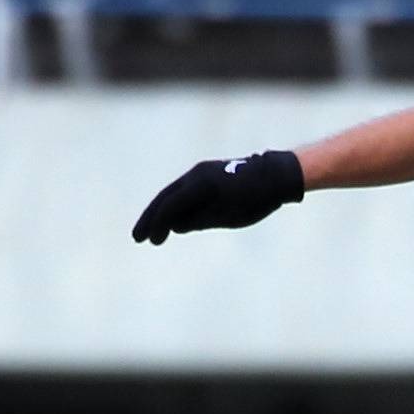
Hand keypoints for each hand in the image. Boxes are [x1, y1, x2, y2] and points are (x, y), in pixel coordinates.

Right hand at [132, 149, 304, 244]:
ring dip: (161, 212)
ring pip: (174, 193)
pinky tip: (172, 221)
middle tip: (137, 237)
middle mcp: (196, 174)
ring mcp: (200, 172)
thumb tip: (175, 225)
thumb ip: (200, 220)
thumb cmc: (256, 199)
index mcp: (201, 185)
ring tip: (150, 232)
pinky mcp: (206, 174)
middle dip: (151, 218)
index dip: (158, 224)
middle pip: (166, 197)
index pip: (171, 206)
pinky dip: (175, 206)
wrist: (275, 176)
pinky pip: (185, 191)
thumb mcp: (228, 216)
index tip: (151, 241)